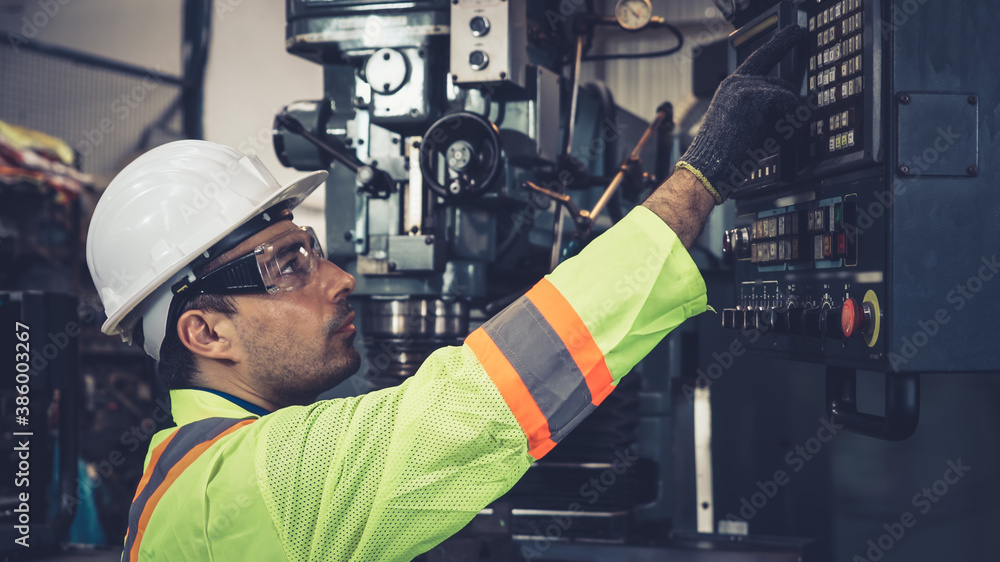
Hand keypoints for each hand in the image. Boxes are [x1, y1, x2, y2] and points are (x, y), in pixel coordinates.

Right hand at [675, 25, 805, 203]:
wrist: (707, 168)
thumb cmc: (724, 155)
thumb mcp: (747, 126)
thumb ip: (767, 111)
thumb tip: (800, 108)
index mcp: (731, 88)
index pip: (761, 57)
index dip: (781, 43)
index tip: (797, 32)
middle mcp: (737, 81)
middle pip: (784, 85)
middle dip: (789, 110)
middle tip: (776, 131)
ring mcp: (745, 86)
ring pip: (788, 96)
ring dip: (786, 122)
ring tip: (763, 142)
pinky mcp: (754, 95)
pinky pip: (790, 104)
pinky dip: (787, 125)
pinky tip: (768, 138)